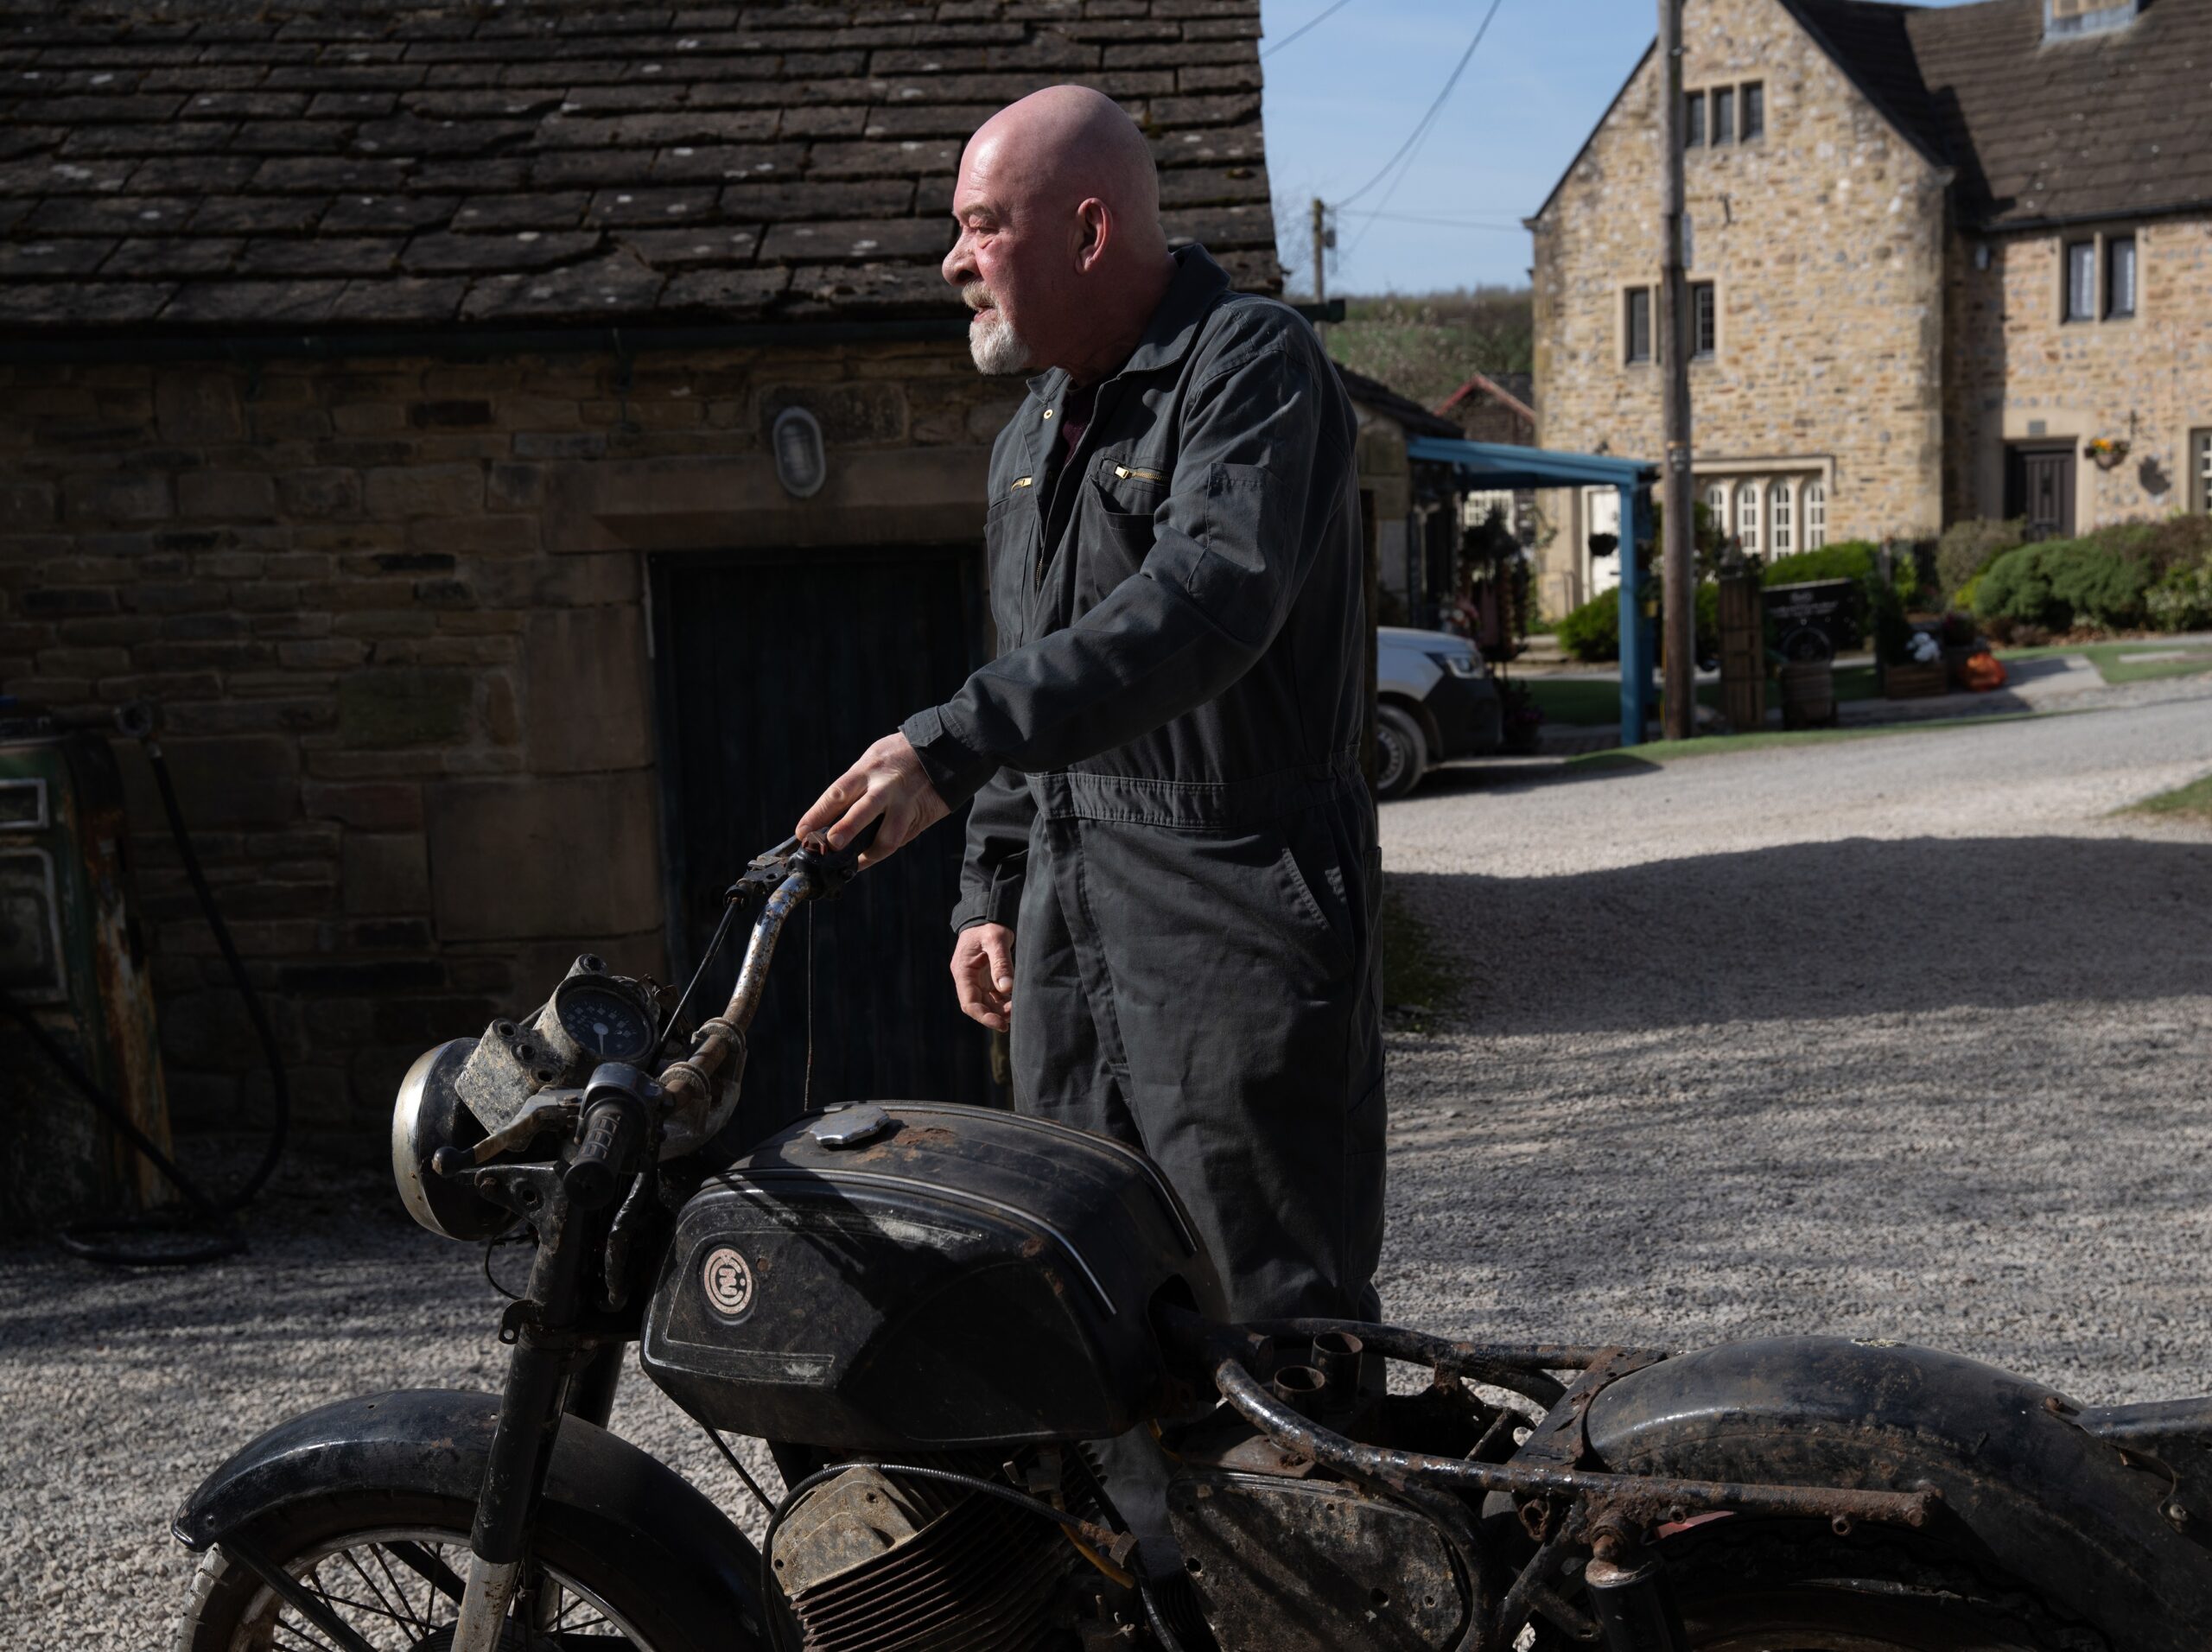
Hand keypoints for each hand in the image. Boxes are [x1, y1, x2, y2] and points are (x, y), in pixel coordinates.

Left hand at [794, 732, 949, 868]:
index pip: (838, 793)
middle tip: (831, 846)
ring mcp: (906, 804)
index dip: (817, 814)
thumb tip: (832, 815)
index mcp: (869, 768)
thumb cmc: (901, 754)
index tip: (802, 832)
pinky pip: (902, 839)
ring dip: (870, 853)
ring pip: (889, 835)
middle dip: (846, 829)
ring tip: (855, 863)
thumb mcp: (875, 757)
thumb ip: (857, 783)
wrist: (948, 747)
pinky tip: (872, 855)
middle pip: (863, 810)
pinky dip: (885, 849)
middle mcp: (887, 786)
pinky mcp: (921, 817)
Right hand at [951, 922, 1014, 1030]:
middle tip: (1014, 1019)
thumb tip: (1006, 988)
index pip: (969, 1002)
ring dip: (1000, 1009)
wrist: (988, 914)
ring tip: (1017, 1011)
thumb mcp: (996, 939)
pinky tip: (1016, 1002)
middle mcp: (967, 978)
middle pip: (978, 1005)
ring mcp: (976, 978)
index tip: (1000, 1024)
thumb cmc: (989, 925)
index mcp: (963, 971)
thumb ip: (1001, 963)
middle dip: (994, 1015)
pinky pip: (993, 995)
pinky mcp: (985, 977)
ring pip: (986, 1002)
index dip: (984, 1016)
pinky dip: (1004, 1001)